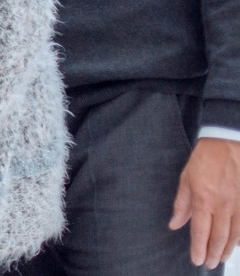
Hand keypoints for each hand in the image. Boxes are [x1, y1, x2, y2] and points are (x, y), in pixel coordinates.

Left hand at [170, 136, 239, 268]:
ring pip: (235, 233)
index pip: (200, 231)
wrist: (226, 144)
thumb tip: (175, 224)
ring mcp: (238, 204)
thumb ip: (181, 204)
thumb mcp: (185, 179)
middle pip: (219, 236)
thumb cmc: (204, 160)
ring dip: (228, 248)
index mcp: (203, 200)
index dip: (199, 248)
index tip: (197, 260)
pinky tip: (237, 243)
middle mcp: (223, 205)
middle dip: (214, 253)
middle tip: (210, 264)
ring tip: (222, 258)